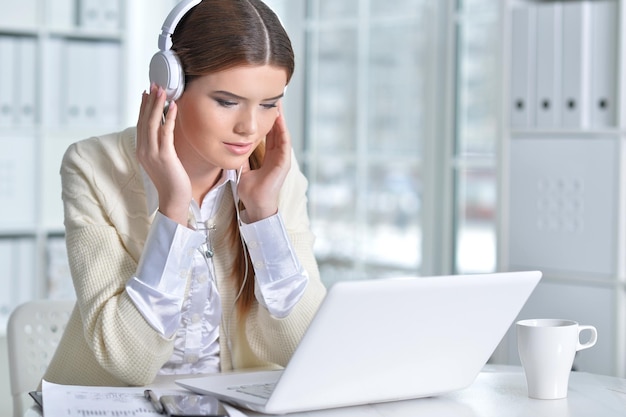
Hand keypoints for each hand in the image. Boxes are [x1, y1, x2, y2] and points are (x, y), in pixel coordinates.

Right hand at [136, 84, 190, 224]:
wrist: (174, 199)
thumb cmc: (171, 180)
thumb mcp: (162, 159)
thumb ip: (160, 145)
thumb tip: (164, 129)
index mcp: (141, 151)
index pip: (140, 124)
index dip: (143, 107)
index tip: (147, 92)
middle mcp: (143, 150)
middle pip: (144, 120)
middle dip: (149, 101)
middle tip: (155, 85)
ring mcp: (152, 154)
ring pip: (152, 124)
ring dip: (157, 105)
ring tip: (162, 90)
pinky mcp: (164, 157)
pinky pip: (166, 133)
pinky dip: (169, 118)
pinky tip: (173, 107)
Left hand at [237, 102, 290, 222]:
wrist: (255, 205)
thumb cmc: (250, 191)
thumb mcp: (242, 169)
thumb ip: (241, 157)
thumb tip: (233, 146)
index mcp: (269, 156)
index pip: (269, 134)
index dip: (266, 120)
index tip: (262, 106)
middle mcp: (277, 156)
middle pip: (277, 130)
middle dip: (275, 114)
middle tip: (272, 98)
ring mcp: (282, 159)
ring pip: (282, 133)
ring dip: (280, 119)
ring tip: (277, 103)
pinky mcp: (284, 163)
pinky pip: (284, 143)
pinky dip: (282, 130)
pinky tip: (279, 119)